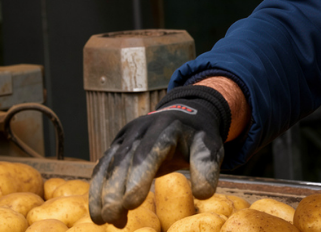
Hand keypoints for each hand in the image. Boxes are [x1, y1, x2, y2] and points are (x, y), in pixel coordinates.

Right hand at [89, 86, 230, 225]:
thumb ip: (206, 167)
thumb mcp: (208, 147)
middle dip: (116, 190)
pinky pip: (102, 167)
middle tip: (114, 216)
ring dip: (103, 193)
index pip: (151, 151)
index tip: (132, 204)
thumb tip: (203, 194)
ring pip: (109, 164)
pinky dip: (97, 190)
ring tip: (103, 220)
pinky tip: (98, 214)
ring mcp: (127, 135)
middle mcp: (143, 128)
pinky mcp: (117, 145)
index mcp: (167, 127)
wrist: (185, 115)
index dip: (139, 177)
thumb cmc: (197, 137)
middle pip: (125, 159)